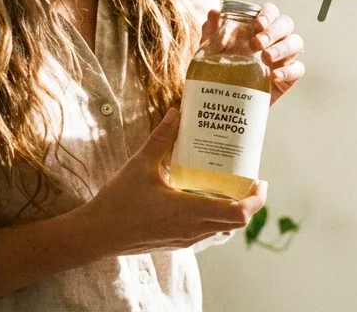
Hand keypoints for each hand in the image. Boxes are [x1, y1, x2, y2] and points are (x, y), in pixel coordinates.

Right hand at [79, 108, 267, 255]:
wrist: (97, 235)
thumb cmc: (118, 202)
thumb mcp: (140, 165)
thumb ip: (161, 139)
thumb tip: (177, 112)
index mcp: (190, 211)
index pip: (239, 214)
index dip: (256, 200)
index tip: (260, 181)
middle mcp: (193, 229)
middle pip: (236, 223)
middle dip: (249, 203)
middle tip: (248, 179)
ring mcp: (186, 239)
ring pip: (222, 229)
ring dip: (232, 210)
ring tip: (227, 185)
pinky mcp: (177, 243)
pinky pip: (207, 232)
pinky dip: (214, 216)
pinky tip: (201, 197)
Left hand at [201, 2, 304, 105]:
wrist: (228, 100)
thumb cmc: (222, 69)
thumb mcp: (213, 51)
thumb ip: (213, 31)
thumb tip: (213, 12)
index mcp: (260, 27)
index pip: (270, 11)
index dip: (267, 14)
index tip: (257, 24)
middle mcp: (276, 38)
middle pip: (286, 23)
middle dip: (273, 31)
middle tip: (257, 43)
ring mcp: (285, 56)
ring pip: (296, 43)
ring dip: (282, 48)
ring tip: (265, 57)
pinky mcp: (290, 76)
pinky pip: (298, 69)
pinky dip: (288, 71)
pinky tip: (274, 76)